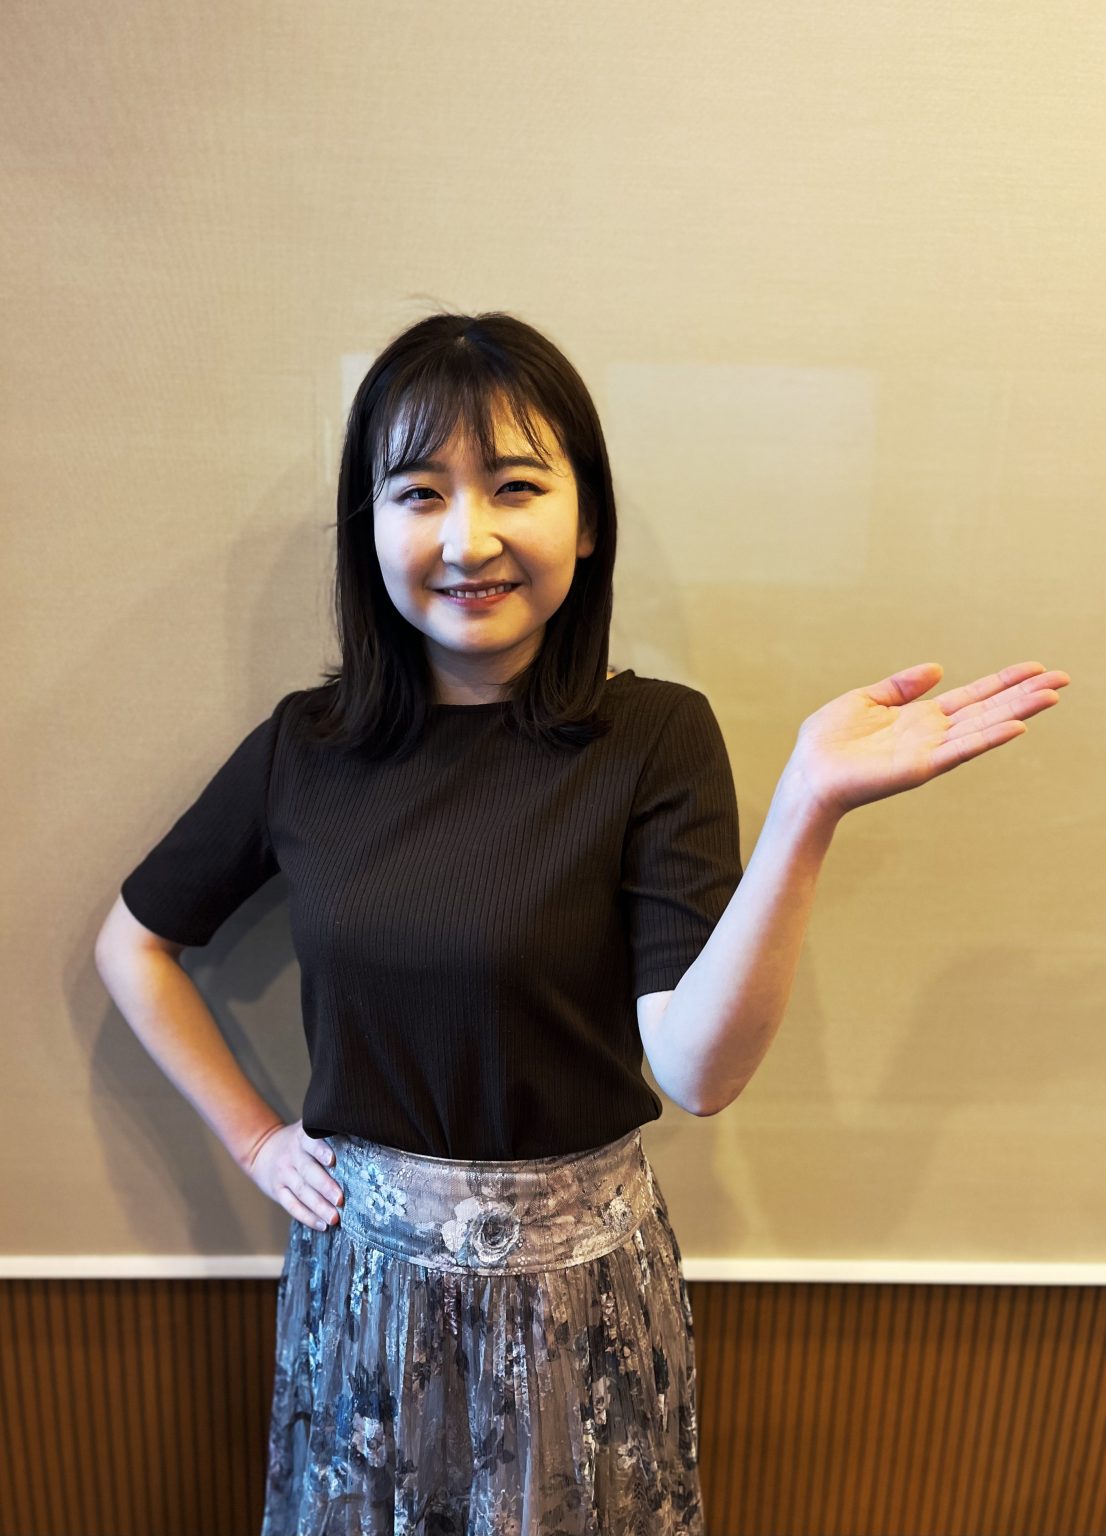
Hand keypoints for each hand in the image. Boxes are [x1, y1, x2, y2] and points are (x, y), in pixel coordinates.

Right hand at [241, 1118, 344, 1232]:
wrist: (263, 1149)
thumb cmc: (300, 1141)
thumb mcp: (309, 1130)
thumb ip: (328, 1133)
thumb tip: (361, 1135)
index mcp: (301, 1138)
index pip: (310, 1143)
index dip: (321, 1151)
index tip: (333, 1160)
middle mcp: (291, 1156)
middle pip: (307, 1172)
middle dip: (325, 1186)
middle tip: (340, 1199)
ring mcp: (283, 1175)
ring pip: (300, 1192)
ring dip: (318, 1207)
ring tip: (334, 1218)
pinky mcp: (278, 1191)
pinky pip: (292, 1206)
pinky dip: (307, 1217)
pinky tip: (322, 1225)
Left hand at [788, 659, 1070, 821]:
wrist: (807, 775)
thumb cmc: (828, 743)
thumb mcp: (865, 699)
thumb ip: (901, 685)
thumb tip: (939, 668)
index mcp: (920, 717)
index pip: (972, 697)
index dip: (1003, 682)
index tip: (1035, 668)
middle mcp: (932, 735)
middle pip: (988, 710)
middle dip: (1024, 694)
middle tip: (1062, 678)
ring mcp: (930, 752)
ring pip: (983, 728)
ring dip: (1018, 712)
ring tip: (1051, 696)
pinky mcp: (921, 768)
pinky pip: (961, 750)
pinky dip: (989, 738)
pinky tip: (1016, 726)